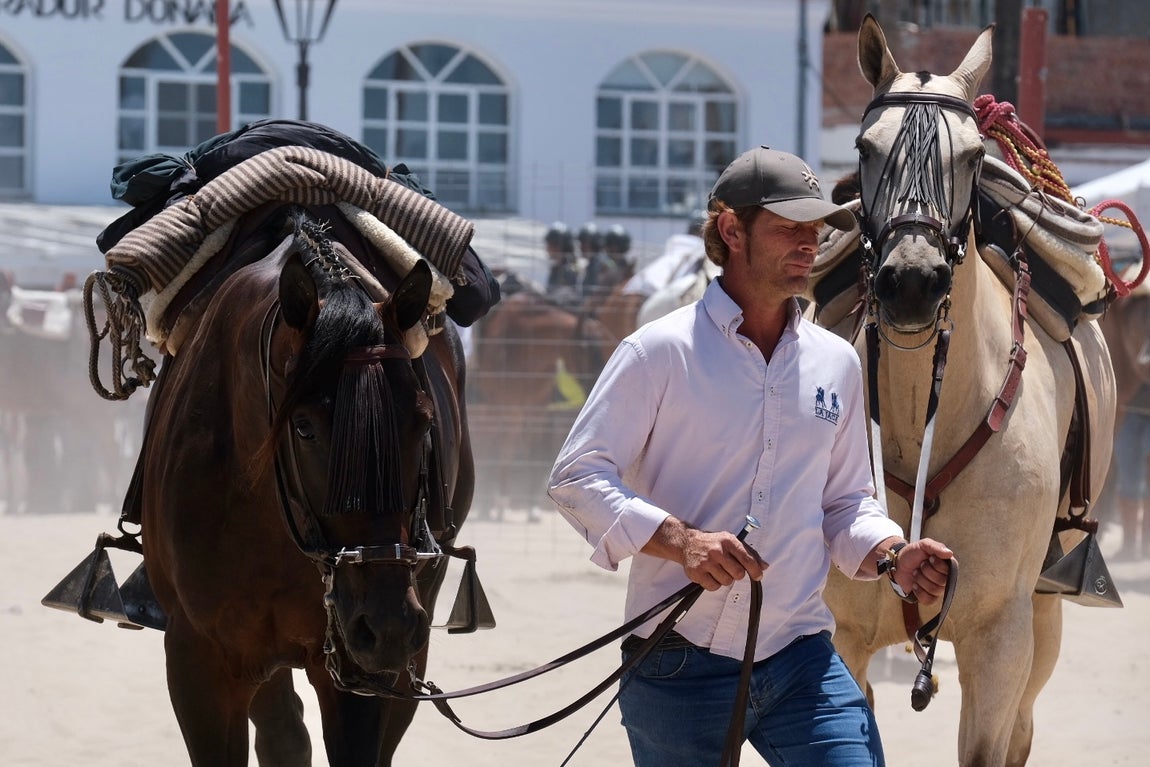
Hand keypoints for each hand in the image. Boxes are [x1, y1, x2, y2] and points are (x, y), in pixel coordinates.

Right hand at [643, 517, 766, 590]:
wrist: (687, 542)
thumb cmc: (713, 543)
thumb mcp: (731, 542)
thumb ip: (750, 554)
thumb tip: (765, 566)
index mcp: (728, 541)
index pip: (747, 559)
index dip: (755, 570)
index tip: (758, 576)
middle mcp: (717, 550)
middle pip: (738, 574)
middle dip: (736, 574)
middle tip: (729, 568)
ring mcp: (706, 562)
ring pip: (726, 582)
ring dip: (724, 578)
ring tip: (717, 569)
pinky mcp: (697, 572)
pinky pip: (714, 587)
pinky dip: (714, 583)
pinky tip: (709, 574)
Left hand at [892, 538, 953, 604]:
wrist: (898, 563)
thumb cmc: (913, 553)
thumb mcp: (923, 545)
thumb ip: (936, 547)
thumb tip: (950, 553)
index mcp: (947, 565)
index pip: (948, 570)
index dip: (936, 564)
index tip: (929, 558)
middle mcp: (944, 578)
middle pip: (941, 581)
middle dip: (926, 571)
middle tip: (920, 565)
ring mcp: (937, 588)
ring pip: (934, 590)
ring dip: (920, 580)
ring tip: (915, 573)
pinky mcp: (928, 597)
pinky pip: (929, 600)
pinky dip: (919, 592)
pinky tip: (914, 584)